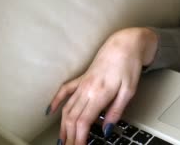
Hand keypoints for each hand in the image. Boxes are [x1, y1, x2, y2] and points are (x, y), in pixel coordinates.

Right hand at [47, 27, 157, 144]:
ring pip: (67, 108)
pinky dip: (56, 101)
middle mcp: (87, 89)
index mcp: (100, 93)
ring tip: (61, 140)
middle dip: (70, 136)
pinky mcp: (82, 78)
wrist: (125, 44)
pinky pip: (64, 91)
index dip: (79, 138)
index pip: (84, 121)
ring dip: (63, 126)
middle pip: (73, 118)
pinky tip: (50, 111)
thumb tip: (106, 129)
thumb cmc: (129, 65)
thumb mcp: (129, 91)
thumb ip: (116, 111)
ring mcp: (82, 83)